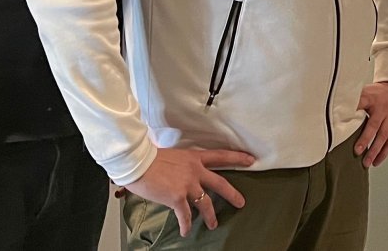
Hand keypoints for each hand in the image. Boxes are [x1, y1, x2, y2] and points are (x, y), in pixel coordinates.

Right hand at [127, 147, 255, 235]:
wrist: (137, 162)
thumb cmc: (149, 157)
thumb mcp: (172, 156)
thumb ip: (181, 164)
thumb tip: (180, 173)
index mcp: (193, 157)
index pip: (220, 156)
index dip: (237, 158)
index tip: (250, 160)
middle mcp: (194, 171)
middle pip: (220, 183)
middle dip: (232, 194)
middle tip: (241, 202)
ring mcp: (187, 185)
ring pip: (205, 203)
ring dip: (210, 216)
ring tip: (213, 224)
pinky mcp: (177, 198)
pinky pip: (185, 216)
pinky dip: (186, 225)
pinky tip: (186, 231)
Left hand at [355, 81, 387, 166]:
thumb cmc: (379, 91)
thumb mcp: (365, 92)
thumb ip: (354, 102)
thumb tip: (339, 111)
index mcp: (374, 103)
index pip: (365, 116)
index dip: (359, 129)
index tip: (353, 142)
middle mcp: (384, 112)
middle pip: (375, 129)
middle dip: (366, 143)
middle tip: (358, 155)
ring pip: (384, 137)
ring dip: (376, 151)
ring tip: (368, 163)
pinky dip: (385, 152)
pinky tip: (378, 160)